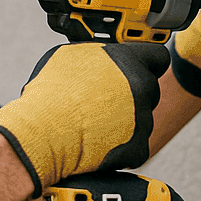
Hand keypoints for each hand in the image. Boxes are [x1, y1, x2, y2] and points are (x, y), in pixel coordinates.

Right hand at [0, 42, 169, 194]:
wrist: (44, 132)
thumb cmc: (50, 94)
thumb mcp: (69, 56)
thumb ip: (96, 54)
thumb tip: (101, 55)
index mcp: (127, 60)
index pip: (157, 56)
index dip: (146, 63)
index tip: (139, 69)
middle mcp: (141, 86)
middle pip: (150, 89)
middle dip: (134, 94)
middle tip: (107, 101)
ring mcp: (143, 118)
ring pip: (142, 118)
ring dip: (126, 120)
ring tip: (95, 123)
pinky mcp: (138, 146)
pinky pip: (135, 145)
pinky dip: (121, 146)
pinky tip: (99, 142)